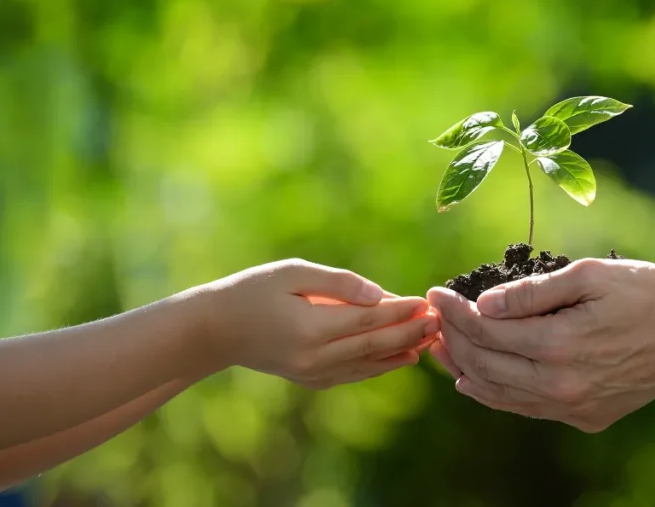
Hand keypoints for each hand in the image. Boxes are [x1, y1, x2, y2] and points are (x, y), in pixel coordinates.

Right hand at [193, 258, 437, 388]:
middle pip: (376, 344)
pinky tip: (403, 358)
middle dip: (411, 332)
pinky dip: (381, 366)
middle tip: (439, 321)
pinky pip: (355, 374)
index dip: (400, 310)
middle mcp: (316, 357)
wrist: (214, 330)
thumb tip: (379, 293)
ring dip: (403, 351)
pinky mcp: (311, 380)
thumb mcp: (292, 273)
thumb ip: (338, 283)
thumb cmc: (252, 291)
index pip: (369, 319)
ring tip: (431, 339)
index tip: (425, 301)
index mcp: (311, 328)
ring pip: (369, 364)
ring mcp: (313, 373)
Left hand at [427, 258, 654, 431]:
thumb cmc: (647, 293)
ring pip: (499, 394)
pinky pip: (525, 408)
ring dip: (464, 369)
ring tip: (442, 347)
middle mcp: (562, 385)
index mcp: (561, 344)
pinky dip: (494, 394)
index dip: (455, 310)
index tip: (437, 292)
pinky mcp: (585, 417)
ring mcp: (573, 407)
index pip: (487, 330)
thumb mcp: (591, 275)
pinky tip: (475, 380)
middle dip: (452, 337)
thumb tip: (484, 303)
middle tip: (435, 316)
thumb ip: (535, 291)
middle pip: (485, 364)